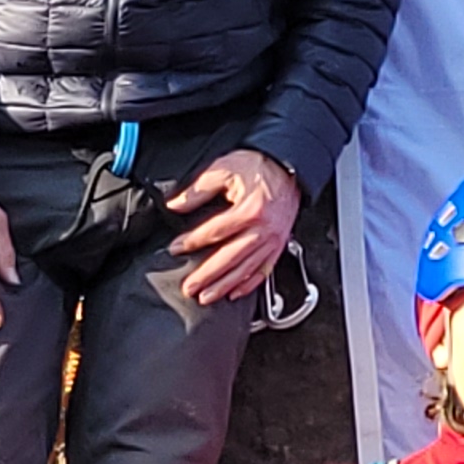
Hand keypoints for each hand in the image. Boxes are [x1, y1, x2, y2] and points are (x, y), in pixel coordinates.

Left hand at [167, 147, 303, 306]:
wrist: (289, 167)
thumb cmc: (260, 167)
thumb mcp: (224, 169)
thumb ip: (198, 189)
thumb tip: (175, 205)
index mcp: (249, 210)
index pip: (215, 231)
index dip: (192, 242)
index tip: (176, 248)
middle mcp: (263, 229)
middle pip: (230, 258)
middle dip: (207, 276)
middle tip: (189, 287)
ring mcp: (273, 239)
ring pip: (246, 269)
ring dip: (225, 285)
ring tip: (207, 296)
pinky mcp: (279, 244)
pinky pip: (264, 270)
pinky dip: (249, 284)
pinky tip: (236, 292)